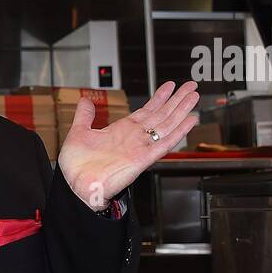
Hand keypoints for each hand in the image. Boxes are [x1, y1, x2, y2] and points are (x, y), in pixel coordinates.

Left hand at [56, 80, 199, 209]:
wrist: (77, 186)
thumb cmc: (77, 167)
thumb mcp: (79, 133)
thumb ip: (84, 116)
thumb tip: (85, 101)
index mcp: (121, 131)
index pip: (146, 111)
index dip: (159, 98)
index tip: (170, 86)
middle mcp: (134, 138)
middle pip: (161, 115)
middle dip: (177, 100)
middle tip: (191, 86)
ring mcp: (140, 147)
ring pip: (167, 125)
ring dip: (181, 110)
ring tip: (194, 96)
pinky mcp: (144, 159)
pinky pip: (165, 143)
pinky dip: (178, 132)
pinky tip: (190, 120)